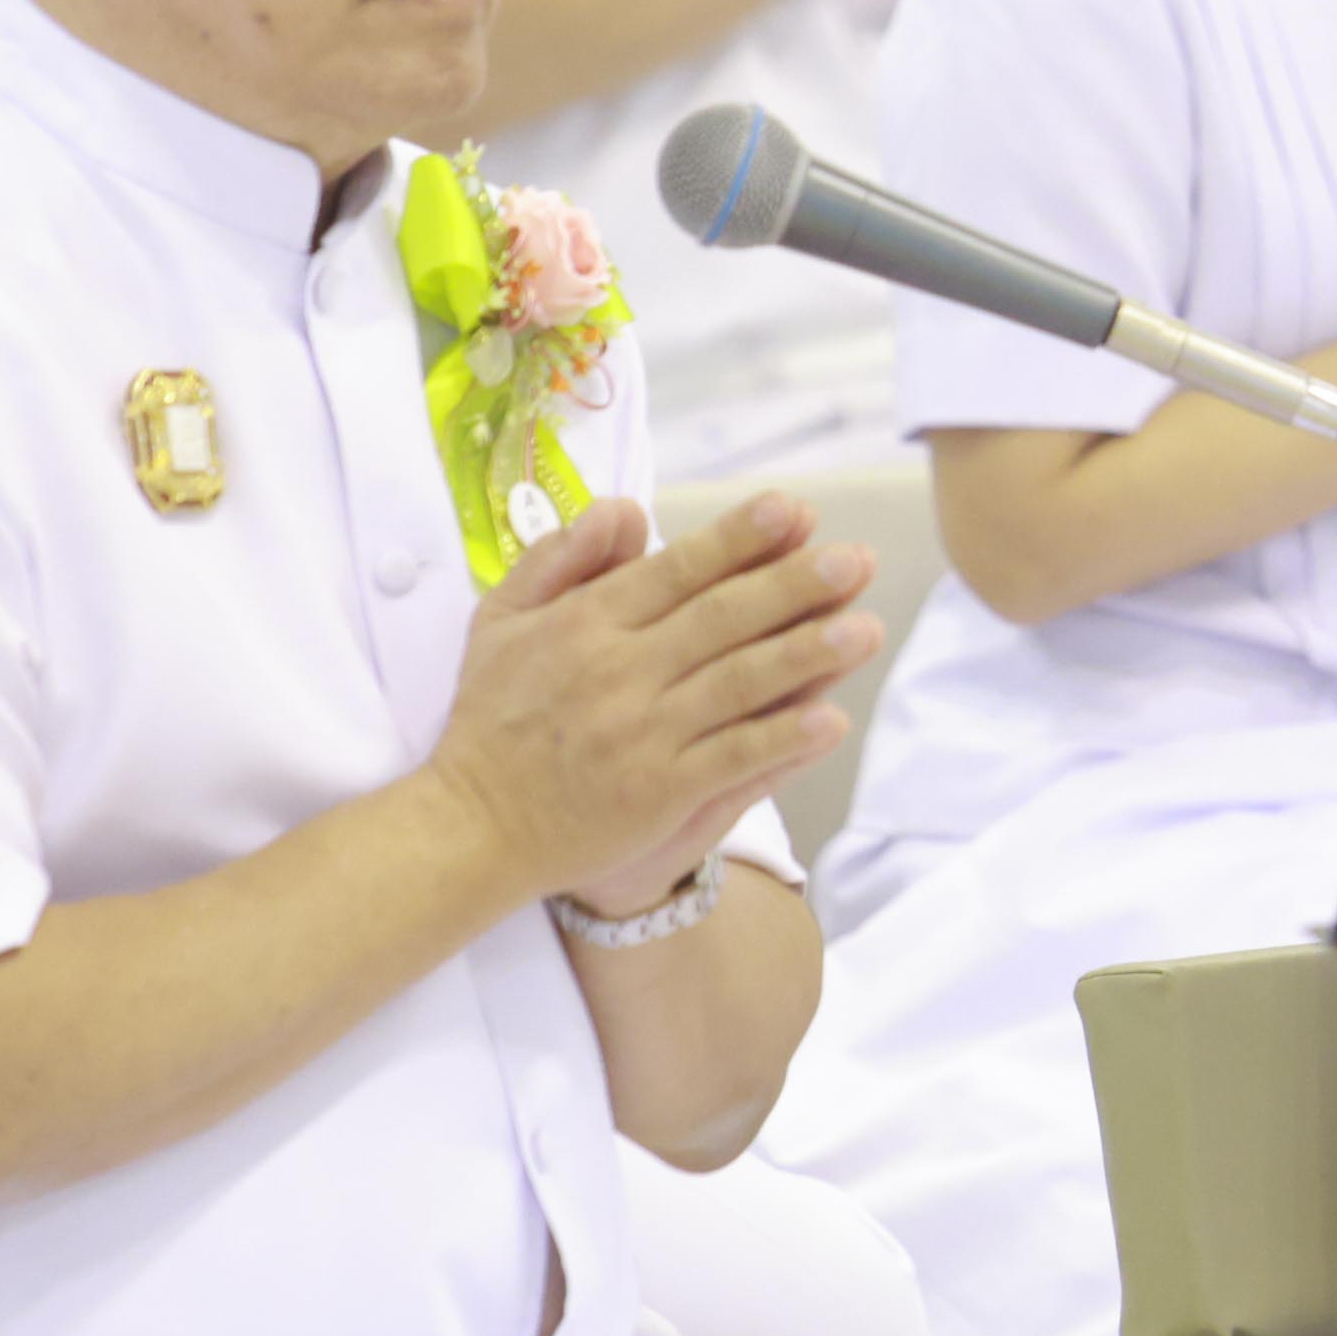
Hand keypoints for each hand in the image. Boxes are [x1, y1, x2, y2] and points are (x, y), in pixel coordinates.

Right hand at [423, 491, 883, 916]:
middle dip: (793, 585)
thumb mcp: (501, 619)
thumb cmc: (493, 716)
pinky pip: (732, 761)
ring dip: (807, 655)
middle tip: (855, 560)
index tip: (793, 510)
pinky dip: (781, 740)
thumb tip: (628, 509)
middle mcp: (620, 672)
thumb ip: (562, 556)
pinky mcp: (659, 794)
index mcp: (586, 623)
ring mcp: (643, 736)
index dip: (740, 538)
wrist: (472, 826)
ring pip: (737, 685)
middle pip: (721, 619)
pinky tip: (830, 719)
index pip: (678, 569)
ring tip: (864, 628)